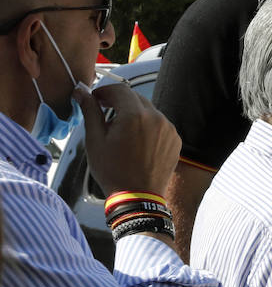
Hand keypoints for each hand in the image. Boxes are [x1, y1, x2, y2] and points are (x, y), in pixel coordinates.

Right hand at [77, 81, 180, 197]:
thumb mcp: (95, 139)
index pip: (119, 89)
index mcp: (135, 116)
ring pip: (148, 111)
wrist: (137, 196)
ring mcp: (168, 128)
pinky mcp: (175, 139)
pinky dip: (147, 126)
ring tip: (120, 132)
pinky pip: (159, 124)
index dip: (104, 91)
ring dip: (133, 114)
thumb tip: (81, 91)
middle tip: (104, 113)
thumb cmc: (112, 170)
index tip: (95, 99)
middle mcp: (156, 118)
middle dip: (118, 102)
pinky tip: (136, 141)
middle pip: (135, 98)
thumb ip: (90, 110)